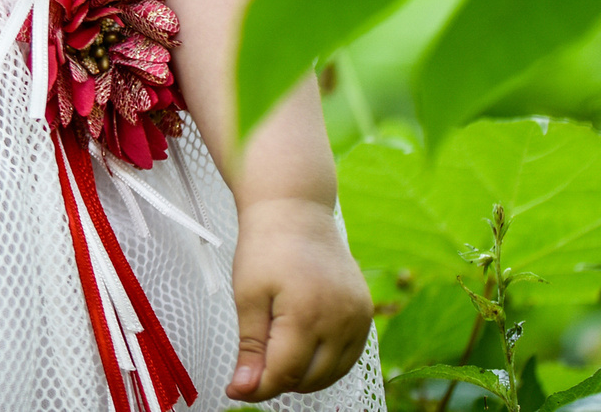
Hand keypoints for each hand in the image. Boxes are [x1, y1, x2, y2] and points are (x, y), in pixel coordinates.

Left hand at [227, 197, 372, 400]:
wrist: (296, 210)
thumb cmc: (266, 248)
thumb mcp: (248, 295)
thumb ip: (251, 347)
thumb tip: (244, 389)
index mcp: (307, 314)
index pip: (284, 373)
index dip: (257, 387)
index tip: (235, 388)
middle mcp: (341, 319)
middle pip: (310, 378)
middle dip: (279, 381)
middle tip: (253, 367)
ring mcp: (358, 317)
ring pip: (332, 373)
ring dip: (303, 376)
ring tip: (275, 355)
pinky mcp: (365, 313)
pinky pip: (348, 356)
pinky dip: (325, 363)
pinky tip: (302, 350)